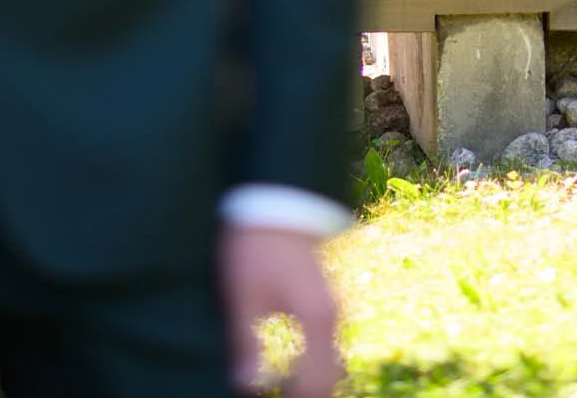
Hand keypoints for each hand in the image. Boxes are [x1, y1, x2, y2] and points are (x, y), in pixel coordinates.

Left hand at [218, 224, 342, 397]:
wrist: (278, 198)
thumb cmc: (256, 247)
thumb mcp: (243, 297)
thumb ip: (245, 345)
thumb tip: (244, 385)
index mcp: (315, 318)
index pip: (316, 384)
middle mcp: (332, 315)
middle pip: (332, 378)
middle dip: (310, 396)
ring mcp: (332, 305)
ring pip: (332, 361)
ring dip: (313, 383)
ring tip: (285, 392)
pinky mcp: (324, 298)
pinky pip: (327, 344)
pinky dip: (315, 365)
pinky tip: (292, 370)